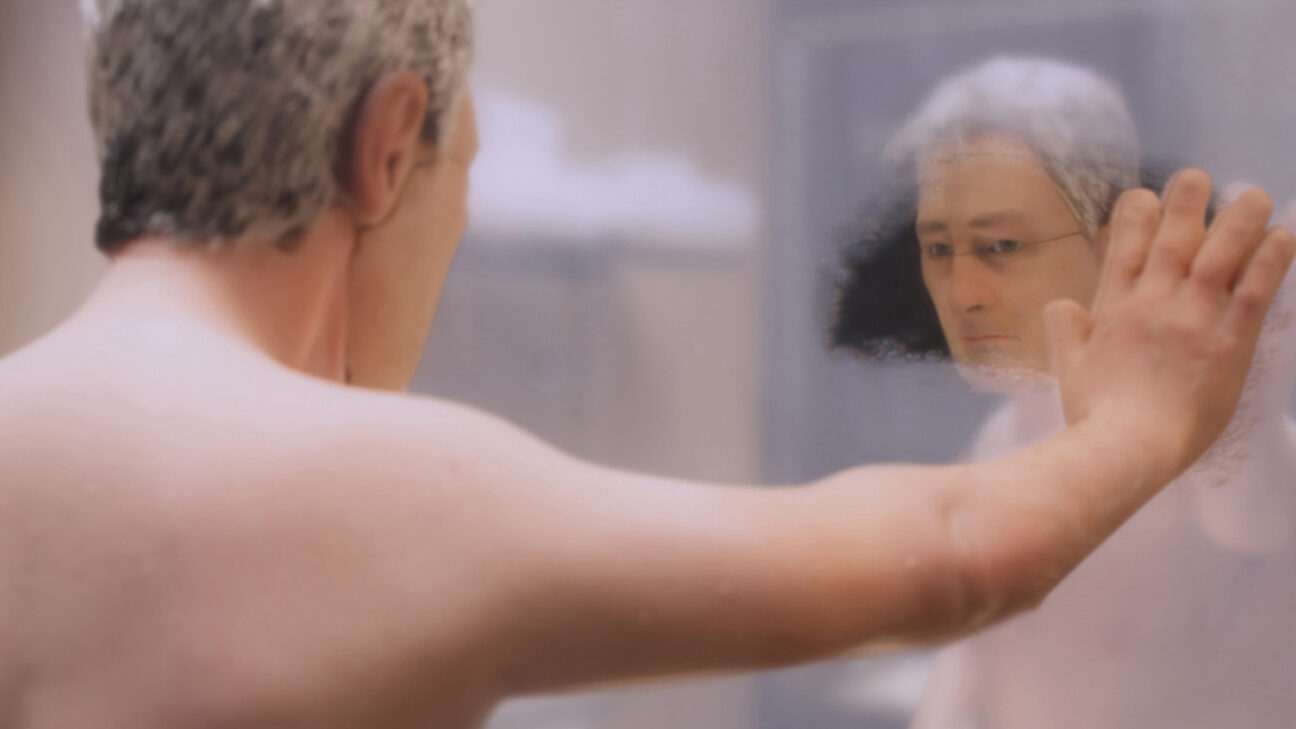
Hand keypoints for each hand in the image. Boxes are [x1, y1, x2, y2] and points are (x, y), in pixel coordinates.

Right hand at [1045, 169, 1294, 479]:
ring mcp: (1191, 318)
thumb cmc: (1096, 415)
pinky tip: (1282, 236)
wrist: (1127, 446)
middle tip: (1200, 178)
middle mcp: (1153, 301)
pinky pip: (1252, 291)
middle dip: (1187, 200)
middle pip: (1173, 236)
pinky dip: (1268, 260)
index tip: (1147, 197)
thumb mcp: (1068, 369)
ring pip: (1219, 252)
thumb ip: (1066, 332)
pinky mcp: (1228, 342)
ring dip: (1240, 219)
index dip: (1137, 213)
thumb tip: (1063, 306)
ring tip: (1257, 196)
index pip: (1124, 243)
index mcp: (1113, 307)